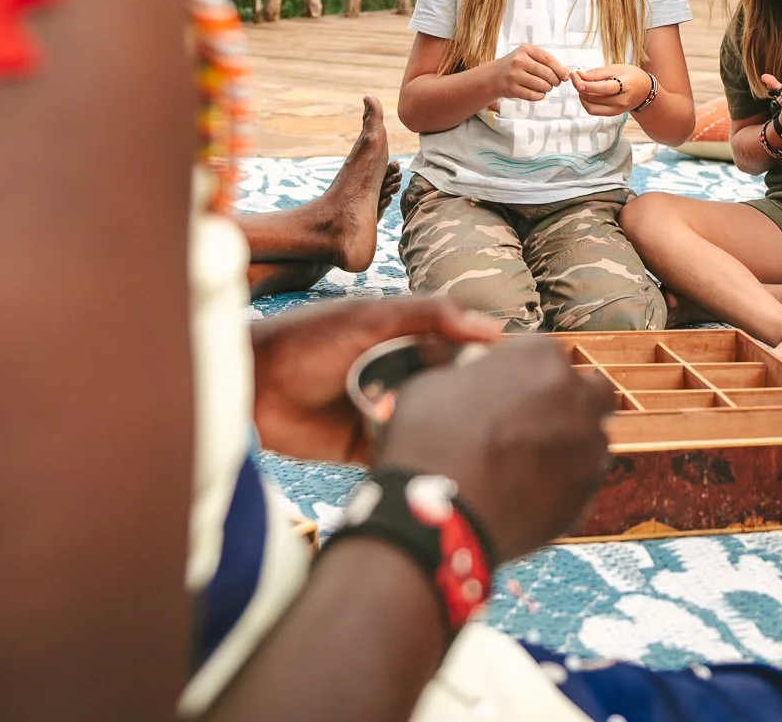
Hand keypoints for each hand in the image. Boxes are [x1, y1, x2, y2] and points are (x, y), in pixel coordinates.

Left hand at [249, 297, 502, 462]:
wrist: (253, 387)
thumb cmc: (308, 339)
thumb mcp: (372, 316)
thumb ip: (429, 314)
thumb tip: (493, 328)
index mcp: (411, 341)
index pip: (465, 352)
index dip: (493, 363)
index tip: (528, 376)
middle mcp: (405, 377)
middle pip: (455, 394)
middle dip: (478, 406)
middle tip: (511, 421)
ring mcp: (390, 414)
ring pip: (435, 428)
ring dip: (452, 436)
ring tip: (484, 448)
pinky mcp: (370, 449)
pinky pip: (406, 457)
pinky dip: (421, 460)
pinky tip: (443, 466)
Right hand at [377, 337, 615, 563]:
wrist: (435, 512)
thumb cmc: (428, 445)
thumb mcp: (435, 383)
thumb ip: (471, 372)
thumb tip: (474, 378)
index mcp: (540, 357)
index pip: (548, 354)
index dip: (528, 373)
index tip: (512, 389)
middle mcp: (575, 396)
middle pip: (590, 391)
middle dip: (570, 403)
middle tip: (535, 421)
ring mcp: (586, 447)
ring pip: (592, 438)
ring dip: (569, 445)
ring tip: (528, 464)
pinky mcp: (586, 492)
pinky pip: (583, 482)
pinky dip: (564, 484)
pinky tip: (529, 492)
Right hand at [489, 44, 567, 102]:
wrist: (494, 75)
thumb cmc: (516, 65)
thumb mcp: (528, 55)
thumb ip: (546, 61)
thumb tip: (565, 74)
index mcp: (526, 50)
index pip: (549, 60)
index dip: (560, 69)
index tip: (565, 76)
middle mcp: (519, 61)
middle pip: (547, 74)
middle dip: (555, 81)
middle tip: (556, 83)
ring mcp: (514, 76)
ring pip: (542, 86)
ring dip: (548, 89)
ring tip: (546, 87)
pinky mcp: (511, 89)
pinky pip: (533, 96)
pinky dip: (540, 96)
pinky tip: (539, 93)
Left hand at [571, 64, 645, 116]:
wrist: (645, 90)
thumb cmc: (631, 76)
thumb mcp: (616, 68)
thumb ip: (597, 73)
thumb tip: (579, 75)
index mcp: (625, 86)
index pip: (604, 88)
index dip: (588, 85)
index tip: (575, 77)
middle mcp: (621, 101)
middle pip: (594, 98)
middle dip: (580, 87)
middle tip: (575, 76)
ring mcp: (617, 110)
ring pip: (591, 107)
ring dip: (582, 95)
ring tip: (580, 84)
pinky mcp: (612, 114)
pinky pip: (594, 111)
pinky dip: (586, 102)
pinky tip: (586, 93)